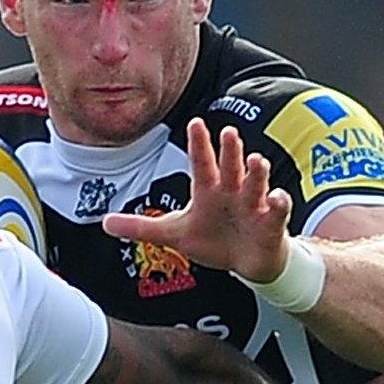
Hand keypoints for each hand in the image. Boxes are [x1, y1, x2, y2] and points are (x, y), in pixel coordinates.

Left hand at [101, 118, 291, 281]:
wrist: (246, 262)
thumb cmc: (212, 240)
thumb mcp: (173, 234)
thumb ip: (141, 228)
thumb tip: (105, 223)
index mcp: (208, 191)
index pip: (202, 164)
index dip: (199, 144)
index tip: (195, 122)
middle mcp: (232, 193)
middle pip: (230, 168)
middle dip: (230, 151)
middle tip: (228, 132)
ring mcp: (253, 206)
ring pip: (256, 185)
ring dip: (257, 173)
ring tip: (255, 160)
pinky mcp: (270, 224)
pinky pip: (277, 212)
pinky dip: (279, 204)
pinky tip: (277, 197)